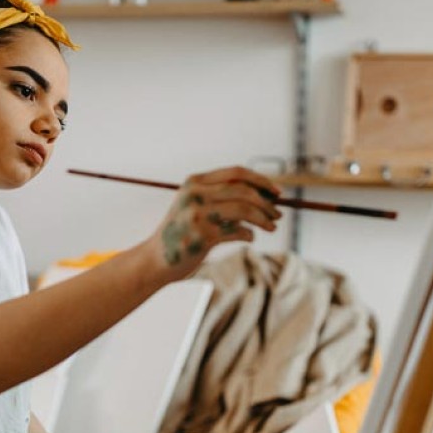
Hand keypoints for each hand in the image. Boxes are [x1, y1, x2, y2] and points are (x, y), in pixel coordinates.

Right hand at [147, 166, 282, 280]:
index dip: (261, 180)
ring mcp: (198, 215)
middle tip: (278, 214)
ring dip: (263, 219)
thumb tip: (264, 196)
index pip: (236, 173)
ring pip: (244, 210)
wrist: (155, 260)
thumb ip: (221, 198)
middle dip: (266, 202)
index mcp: (194, 182)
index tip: (277, 192)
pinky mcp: (203, 236)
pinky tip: (250, 237)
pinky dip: (249, 235)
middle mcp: (195, 194)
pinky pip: (238, 232)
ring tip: (272, 227)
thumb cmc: (182, 233)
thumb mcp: (195, 207)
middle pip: (243, 190)